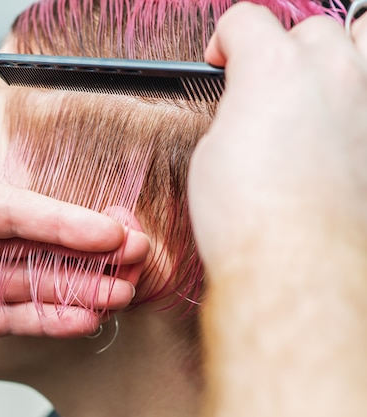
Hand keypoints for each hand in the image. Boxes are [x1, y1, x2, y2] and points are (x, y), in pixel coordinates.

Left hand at [0, 146, 147, 410]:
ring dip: (79, 286)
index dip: (66, 221)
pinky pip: (15, 318)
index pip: (19, 210)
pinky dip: (49, 318)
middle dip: (88, 251)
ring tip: (119, 293)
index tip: (107, 231)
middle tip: (134, 257)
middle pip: (39, 244)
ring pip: (36, 282)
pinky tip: (81, 318)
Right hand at [191, 3, 366, 274]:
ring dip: (340, 50)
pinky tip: (343, 119)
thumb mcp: (213, 152)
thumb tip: (247, 110)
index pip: (247, 20)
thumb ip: (235, 112)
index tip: (221, 58)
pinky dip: (359, 98)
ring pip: (365, 38)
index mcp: (274, 69)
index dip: (225, 38)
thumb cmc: (251, 218)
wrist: (296, 265)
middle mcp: (331, 75)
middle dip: (283, 47)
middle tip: (264, 81)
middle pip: (310, 28)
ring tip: (322, 77)